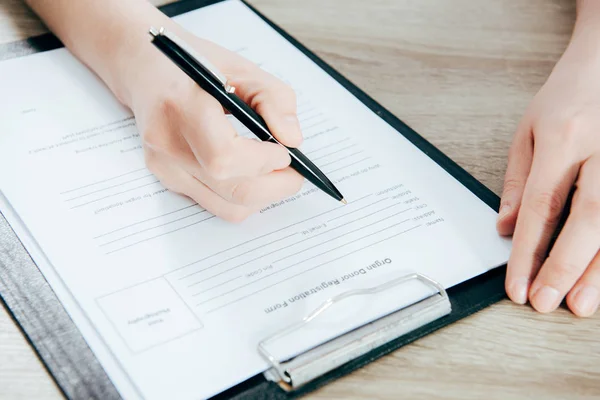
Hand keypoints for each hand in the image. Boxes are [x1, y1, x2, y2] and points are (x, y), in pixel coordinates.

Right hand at [123, 30, 303, 221]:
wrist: (146, 69)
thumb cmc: (196, 66)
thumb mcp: (243, 68)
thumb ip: (274, 100)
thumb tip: (293, 140)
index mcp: (182, 107)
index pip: (226, 157)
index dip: (264, 161)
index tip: (285, 151)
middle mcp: (167, 144)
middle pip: (232, 191)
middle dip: (275, 187)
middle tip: (294, 172)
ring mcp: (164, 168)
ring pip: (227, 207)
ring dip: (262, 196)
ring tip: (274, 172)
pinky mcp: (168, 180)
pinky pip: (215, 204)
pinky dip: (242, 195)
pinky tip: (249, 172)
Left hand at [498, 24, 599, 316]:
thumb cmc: (570, 96)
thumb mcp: (529, 130)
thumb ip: (518, 181)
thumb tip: (506, 229)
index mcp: (564, 137)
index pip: (542, 206)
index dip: (528, 252)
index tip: (517, 286)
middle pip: (588, 216)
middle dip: (565, 265)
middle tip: (547, 303)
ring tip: (582, 303)